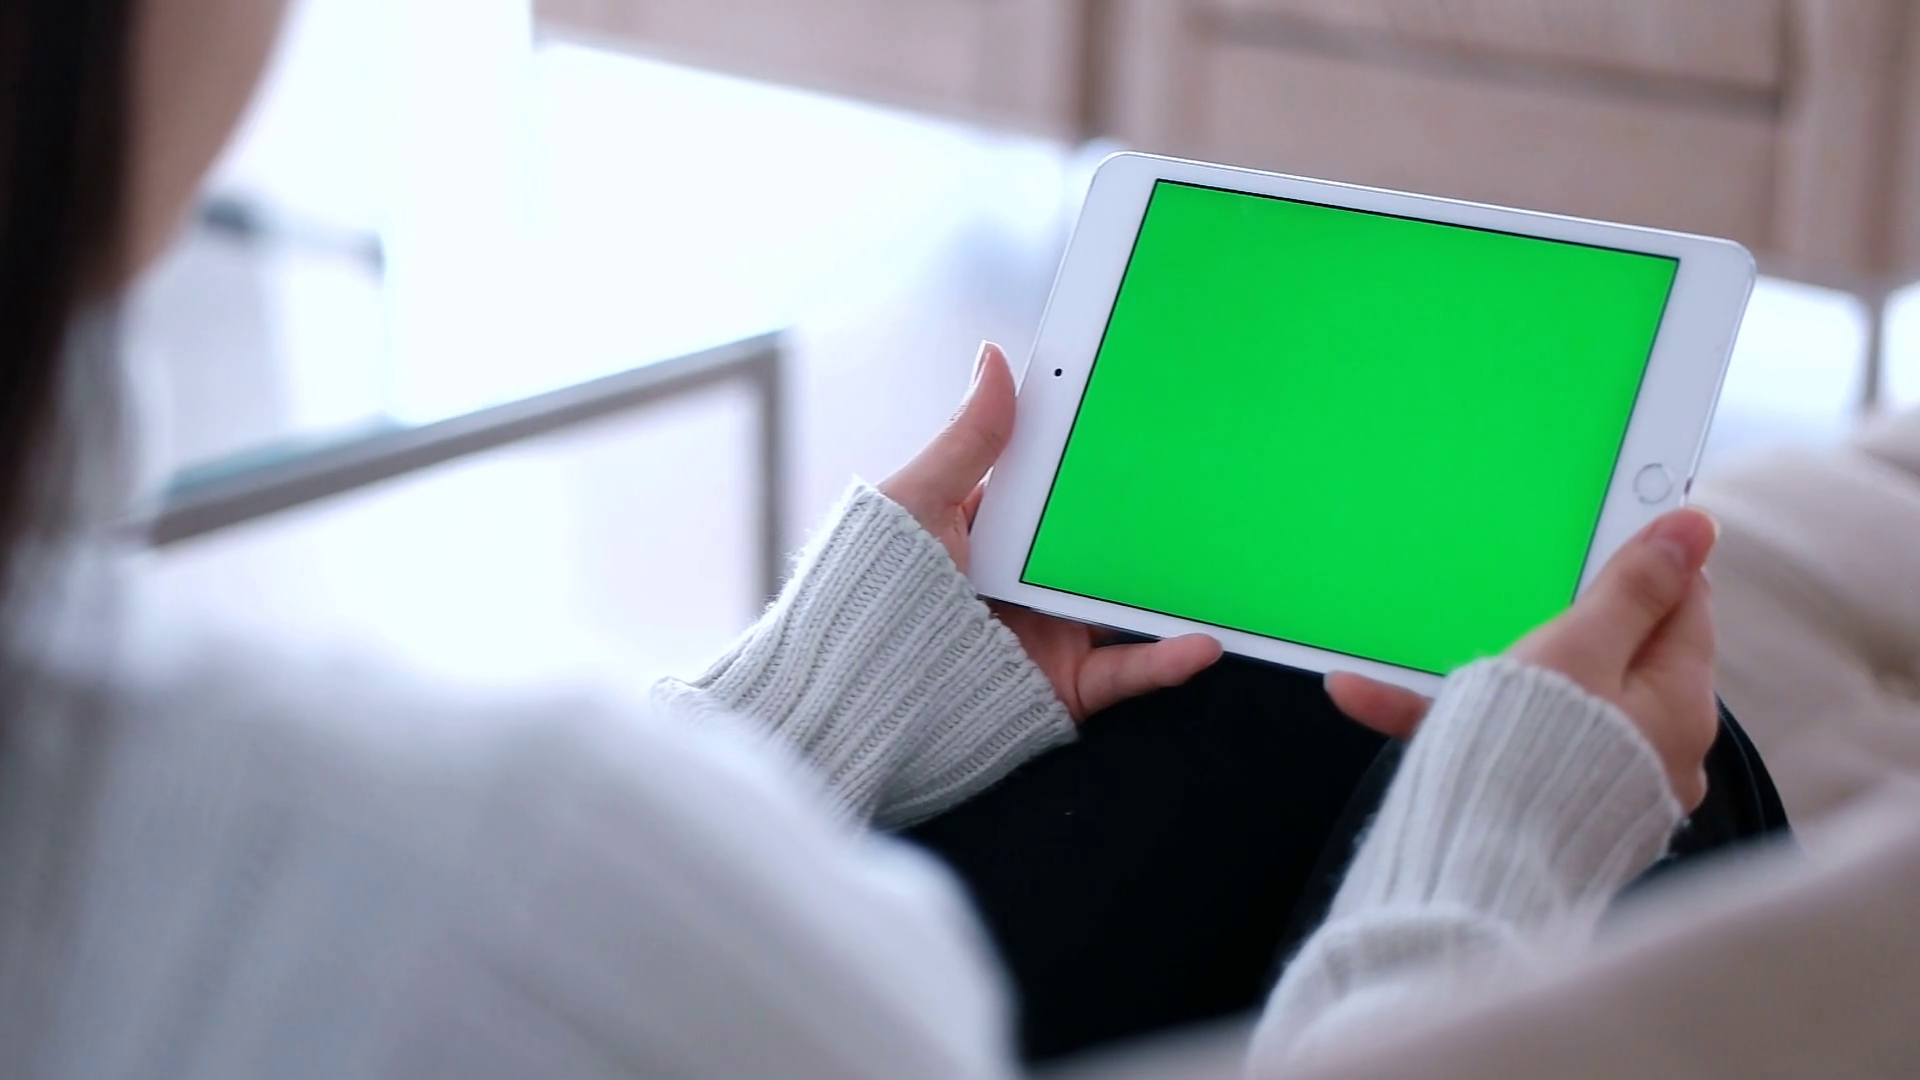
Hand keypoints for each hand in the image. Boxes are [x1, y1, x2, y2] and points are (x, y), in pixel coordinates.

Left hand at [879, 341, 1222, 721]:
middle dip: (1150, 512)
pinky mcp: (1065, 685)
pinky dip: (1167, 659)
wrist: (857, 698)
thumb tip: (994, 361)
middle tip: (1203, 478)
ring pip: (1126, 601)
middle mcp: (1023, 581)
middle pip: (1100, 540)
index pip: (1052, 484)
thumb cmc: (866, 596)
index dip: (1092, 451)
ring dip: (1175, 584)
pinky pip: (1128, 670)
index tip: (1137, 416)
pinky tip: (1202, 641)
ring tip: (1223, 556)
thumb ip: (968, 439)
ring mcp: (1048, 633)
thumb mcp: (917, 502)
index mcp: (985, 532)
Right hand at [1329, 509, 1721, 808]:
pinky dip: (1445, 722)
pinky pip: (1503, 748)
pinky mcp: (1551, 812)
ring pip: (1546, 705)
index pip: (1687, 606)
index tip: (1599, 531)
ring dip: (1479, 674)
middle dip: (1557, 621)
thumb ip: (1633, 589)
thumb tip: (1697, 527)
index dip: (1649, 562)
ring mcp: (1605, 785)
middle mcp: (1659, 749)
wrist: (1478, 877)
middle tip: (1509, 587)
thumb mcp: (1582, 650)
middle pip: (1617, 657)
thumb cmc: (1538, 753)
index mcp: (1679, 702)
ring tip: (1411, 646)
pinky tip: (1364, 697)